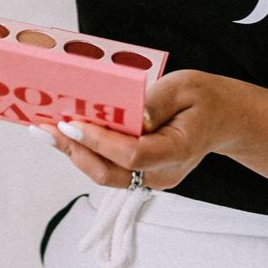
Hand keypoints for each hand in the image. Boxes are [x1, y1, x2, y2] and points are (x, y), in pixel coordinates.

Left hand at [33, 70, 229, 189]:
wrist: (223, 119)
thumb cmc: (205, 99)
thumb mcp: (186, 87)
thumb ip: (157, 101)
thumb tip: (131, 114)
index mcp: (178, 150)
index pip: (133, 154)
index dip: (99, 141)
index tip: (71, 123)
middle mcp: (164, 173)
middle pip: (111, 173)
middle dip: (74, 150)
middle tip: (44, 128)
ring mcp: (153, 179)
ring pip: (105, 175)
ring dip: (73, 154)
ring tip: (45, 131)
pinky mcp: (143, 176)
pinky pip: (109, 169)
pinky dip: (85, 153)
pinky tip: (65, 136)